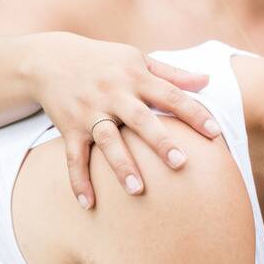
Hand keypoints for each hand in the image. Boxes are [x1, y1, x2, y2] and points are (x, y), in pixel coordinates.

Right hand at [28, 33, 219, 207]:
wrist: (48, 59)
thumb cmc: (104, 61)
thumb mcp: (138, 59)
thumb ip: (173, 74)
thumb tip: (208, 81)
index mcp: (135, 77)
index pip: (171, 95)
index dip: (194, 113)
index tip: (215, 132)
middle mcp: (113, 94)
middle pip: (140, 119)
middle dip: (159, 141)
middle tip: (180, 163)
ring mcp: (90, 112)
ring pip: (107, 141)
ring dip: (121, 166)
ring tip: (137, 190)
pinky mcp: (69, 128)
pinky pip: (74, 157)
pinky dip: (79, 181)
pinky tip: (89, 204)